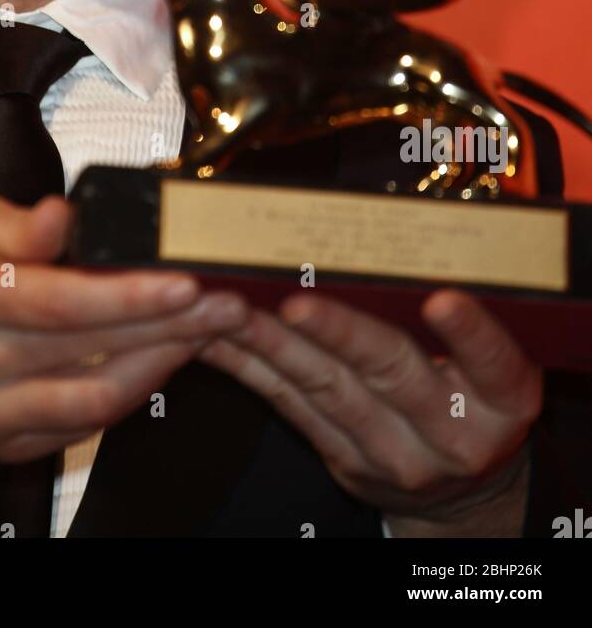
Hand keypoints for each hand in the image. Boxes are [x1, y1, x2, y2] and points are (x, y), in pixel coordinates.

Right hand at [0, 192, 248, 475]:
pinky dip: (131, 394)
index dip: (126, 295)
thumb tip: (66, 217)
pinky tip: (164, 358)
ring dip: (163, 364)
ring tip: (210, 329)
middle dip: (169, 327)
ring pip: (95, 402)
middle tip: (226, 302)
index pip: (54, 302)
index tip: (184, 280)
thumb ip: (13, 223)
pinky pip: (82, 427)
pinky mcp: (3, 445)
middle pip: (87, 353)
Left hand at [199, 288, 540, 533]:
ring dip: (274, 343)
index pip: (495, 365)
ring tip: (236, 307)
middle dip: (341, 333)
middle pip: (393, 374)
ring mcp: (391, 452)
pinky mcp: (341, 456)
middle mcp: (450, 434)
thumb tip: (412, 231)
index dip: (469, 335)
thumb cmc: (474, 394)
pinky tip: (217, 334)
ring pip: (324, 389)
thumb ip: (466, 312)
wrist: (460, 489)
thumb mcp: (495, 362)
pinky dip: (249, 364)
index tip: (442, 299)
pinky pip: (288, 403)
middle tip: (299, 301)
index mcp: (503, 401)